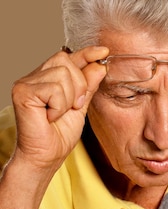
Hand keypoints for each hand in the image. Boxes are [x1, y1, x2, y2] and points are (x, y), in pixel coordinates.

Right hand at [11, 46, 108, 170]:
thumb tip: (99, 64)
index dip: (86, 53)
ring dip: (68, 98)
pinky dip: (59, 106)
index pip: (68, 56)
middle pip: (65, 60)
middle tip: (74, 106)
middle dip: (79, 85)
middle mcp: (35, 77)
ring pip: (61, 74)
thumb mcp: (81, 106)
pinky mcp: (22, 92)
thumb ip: (88, 86)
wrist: (46, 156)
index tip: (104, 51)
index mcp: (48, 78)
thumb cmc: (59, 135)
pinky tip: (50, 117)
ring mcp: (26, 83)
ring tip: (59, 114)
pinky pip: (54, 89)